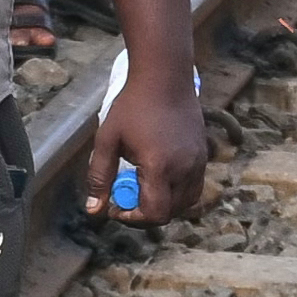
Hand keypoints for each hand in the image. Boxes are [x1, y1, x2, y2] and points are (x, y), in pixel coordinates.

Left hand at [95, 50, 204, 233]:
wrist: (164, 77)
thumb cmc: (132, 105)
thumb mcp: (108, 140)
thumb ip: (99, 177)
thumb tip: (93, 210)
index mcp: (159, 166)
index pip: (155, 213)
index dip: (133, 219)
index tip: (117, 207)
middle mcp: (184, 168)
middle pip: (170, 212)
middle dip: (146, 212)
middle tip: (126, 195)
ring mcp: (198, 162)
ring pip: (186, 202)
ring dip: (164, 203)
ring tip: (143, 186)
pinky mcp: (203, 155)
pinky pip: (194, 186)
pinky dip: (177, 191)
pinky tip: (158, 174)